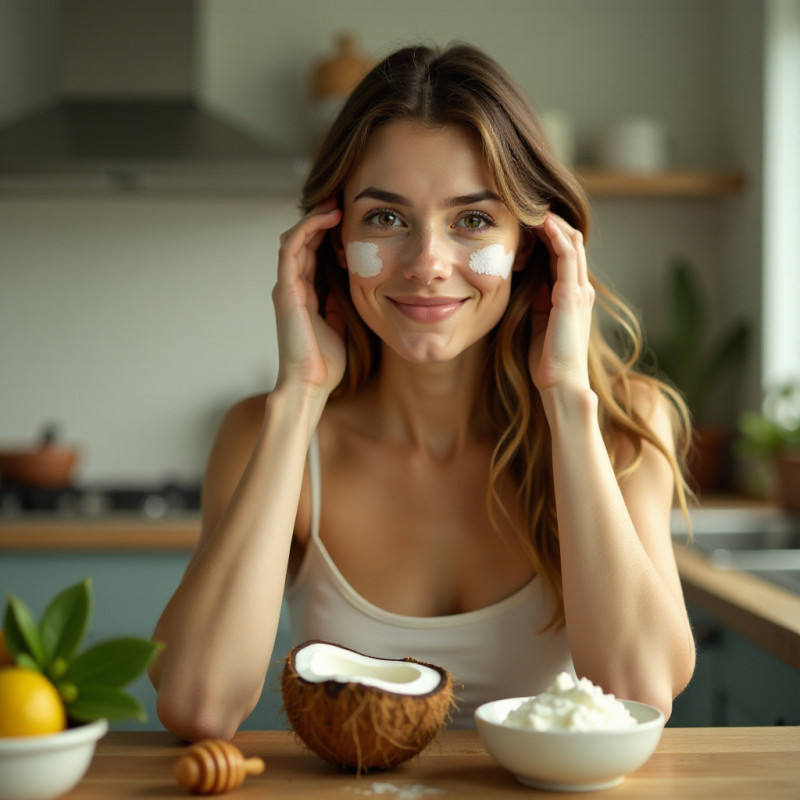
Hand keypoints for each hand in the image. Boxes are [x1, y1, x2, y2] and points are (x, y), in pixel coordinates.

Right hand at [272, 198, 345, 397]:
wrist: (312, 384)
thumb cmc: (326, 362)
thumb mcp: (340, 324)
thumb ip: (340, 302)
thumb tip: (353, 284)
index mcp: (306, 294)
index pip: (314, 253)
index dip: (328, 233)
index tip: (350, 217)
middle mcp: (293, 287)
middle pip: (303, 241)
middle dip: (321, 218)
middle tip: (343, 199)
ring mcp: (287, 287)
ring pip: (294, 239)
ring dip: (313, 217)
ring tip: (335, 202)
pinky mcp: (286, 290)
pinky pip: (291, 250)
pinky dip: (306, 229)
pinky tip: (326, 218)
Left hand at [527, 213, 594, 395]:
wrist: (560, 384)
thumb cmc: (547, 361)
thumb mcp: (538, 323)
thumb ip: (537, 300)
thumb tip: (527, 279)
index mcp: (573, 297)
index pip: (564, 255)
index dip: (548, 235)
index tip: (526, 220)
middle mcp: (580, 290)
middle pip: (571, 243)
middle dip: (552, 222)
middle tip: (528, 204)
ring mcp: (579, 291)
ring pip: (572, 242)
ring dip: (554, 222)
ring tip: (533, 204)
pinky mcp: (572, 295)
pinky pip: (567, 255)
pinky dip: (556, 235)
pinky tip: (542, 222)